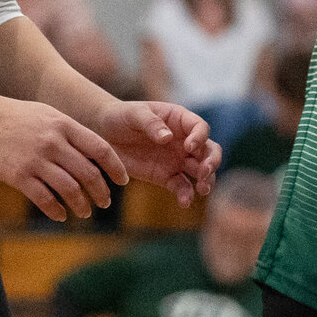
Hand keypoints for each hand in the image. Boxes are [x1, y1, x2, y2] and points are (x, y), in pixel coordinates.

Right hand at [0, 96, 129, 222]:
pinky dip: (56, 210)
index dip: (115, 168)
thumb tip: (95, 153)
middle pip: (88, 172)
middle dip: (101, 192)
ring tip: (85, 212)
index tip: (122, 181)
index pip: (100, 149)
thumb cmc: (17, 117)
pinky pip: (44, 198)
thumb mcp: (49, 115)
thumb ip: (72, 133)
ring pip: (69, 188)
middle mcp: (53, 142)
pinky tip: (61, 215)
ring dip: (81, 204)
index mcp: (64, 125)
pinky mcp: (17, 175)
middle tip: (105, 202)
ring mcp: (35, 159)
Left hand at [90, 100, 219, 205]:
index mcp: (180, 120)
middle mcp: (184, 140)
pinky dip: (186, 195)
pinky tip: (185, 202)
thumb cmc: (122, 116)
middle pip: (208, 150)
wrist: (104, 133)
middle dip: (211, 161)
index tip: (189, 147)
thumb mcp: (134, 114)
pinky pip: (181, 186)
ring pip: (201, 171)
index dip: (200, 137)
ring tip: (202, 190)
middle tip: (205, 171)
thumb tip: (168, 138)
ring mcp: (177, 159)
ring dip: (207, 180)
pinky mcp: (166, 176)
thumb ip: (151, 123)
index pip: (200, 128)